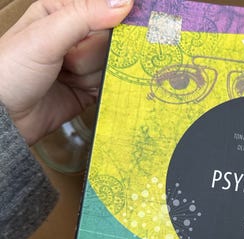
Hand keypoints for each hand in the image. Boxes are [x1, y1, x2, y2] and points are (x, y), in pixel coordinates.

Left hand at [0, 0, 132, 144]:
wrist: (5, 116)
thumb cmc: (13, 69)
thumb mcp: (47, 35)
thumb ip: (85, 16)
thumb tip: (124, 2)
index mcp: (61, 13)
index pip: (102, 11)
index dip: (113, 21)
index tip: (125, 29)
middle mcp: (74, 37)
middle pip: (109, 42)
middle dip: (92, 54)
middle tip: (69, 61)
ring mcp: (82, 65)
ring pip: (110, 66)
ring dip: (91, 75)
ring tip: (66, 78)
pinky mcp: (88, 90)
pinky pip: (109, 87)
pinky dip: (102, 90)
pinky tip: (82, 90)